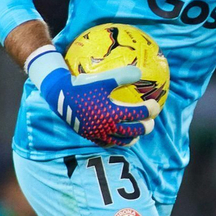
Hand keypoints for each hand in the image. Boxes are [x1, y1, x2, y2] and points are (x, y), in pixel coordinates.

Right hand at [37, 63, 157, 146]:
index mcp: (113, 112)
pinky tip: (116, 137)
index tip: (155, 105)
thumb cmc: (82, 84)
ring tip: (136, 135)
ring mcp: (98, 133)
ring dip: (131, 138)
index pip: (138, 113)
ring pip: (120, 140)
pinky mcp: (89, 136)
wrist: (59, 95)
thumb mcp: (103, 78)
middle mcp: (107, 126)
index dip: (150, 110)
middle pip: (132, 131)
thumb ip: (123, 75)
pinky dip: (114, 142)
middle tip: (151, 123)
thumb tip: (140, 73)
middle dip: (145, 127)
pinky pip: (105, 143)